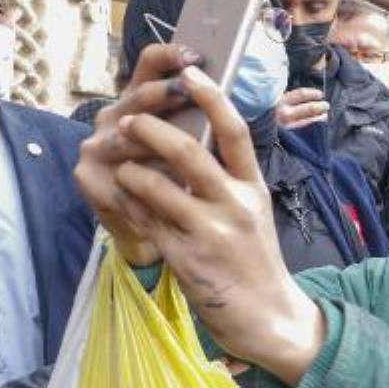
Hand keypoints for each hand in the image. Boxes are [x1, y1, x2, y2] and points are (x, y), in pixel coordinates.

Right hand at [75, 43, 199, 264]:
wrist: (155, 228)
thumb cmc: (177, 177)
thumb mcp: (187, 143)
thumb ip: (197, 119)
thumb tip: (226, 95)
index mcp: (139, 100)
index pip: (149, 63)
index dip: (170, 55)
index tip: (196, 55)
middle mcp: (114, 116)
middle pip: (138, 97)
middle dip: (164, 93)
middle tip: (187, 91)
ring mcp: (96, 147)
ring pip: (126, 139)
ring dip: (155, 144)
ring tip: (186, 153)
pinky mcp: (88, 179)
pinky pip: (118, 179)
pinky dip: (143, 186)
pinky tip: (166, 192)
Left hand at [110, 65, 326, 385]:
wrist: (267, 315)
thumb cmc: (255, 258)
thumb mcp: (253, 210)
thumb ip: (229, 178)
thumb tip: (196, 138)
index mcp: (253, 187)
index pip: (235, 131)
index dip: (212, 97)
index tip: (191, 72)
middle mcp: (235, 204)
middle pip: (188, 151)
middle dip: (151, 129)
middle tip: (129, 117)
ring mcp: (209, 232)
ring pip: (155, 185)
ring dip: (130, 169)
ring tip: (121, 165)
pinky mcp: (185, 257)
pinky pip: (144, 220)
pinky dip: (129, 204)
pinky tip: (123, 200)